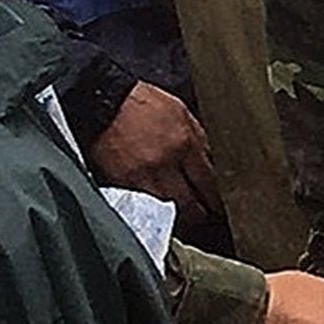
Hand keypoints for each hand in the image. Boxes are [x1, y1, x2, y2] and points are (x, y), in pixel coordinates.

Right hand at [88, 84, 216, 213]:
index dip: (217, 198)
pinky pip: (145, 207)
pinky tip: (162, 213)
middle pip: (191, 204)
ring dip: (179, 219)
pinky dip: (155, 213)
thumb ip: (199, 139)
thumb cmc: (142, 104)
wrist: (103, 102)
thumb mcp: (181, 113)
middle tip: (207, 218)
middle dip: (201, 214)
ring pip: (168, 211)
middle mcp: (165, 163)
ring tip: (186, 220)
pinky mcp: (122, 185)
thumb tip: (214, 163)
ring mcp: (142, 177)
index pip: (209, 181)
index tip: (220, 205)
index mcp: (184, 142)